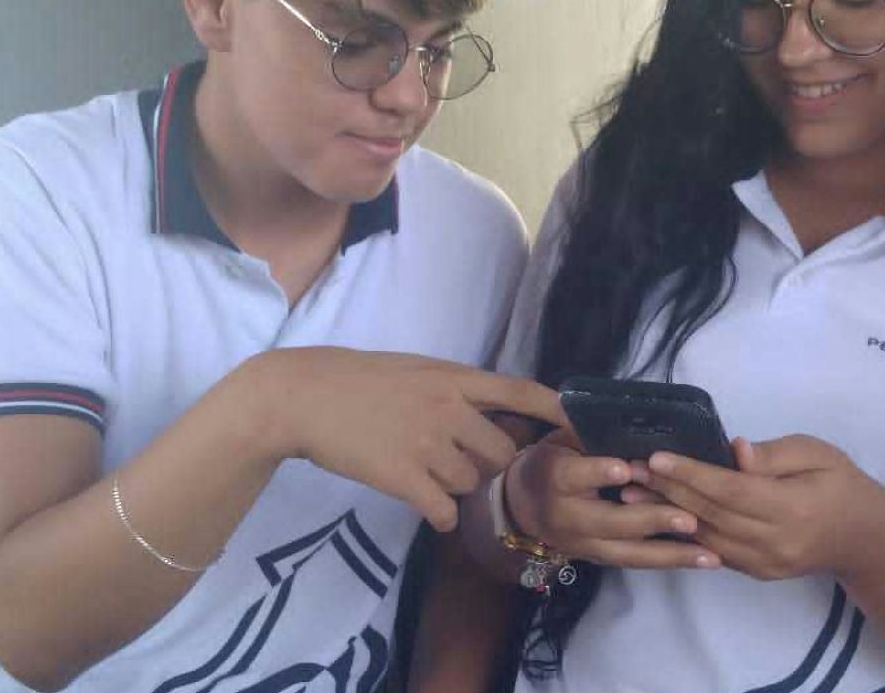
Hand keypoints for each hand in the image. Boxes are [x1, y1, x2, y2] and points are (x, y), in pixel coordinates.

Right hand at [258, 347, 566, 532]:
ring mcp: (427, 444)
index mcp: (454, 379)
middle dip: (488, 465)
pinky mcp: (403, 477)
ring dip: (455, 487)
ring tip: (424, 473)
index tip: (580, 423)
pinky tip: (424, 504)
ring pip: (470, 483)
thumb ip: (453, 389)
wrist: (304, 396)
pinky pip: (444, 511)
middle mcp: (449, 409)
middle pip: (502, 454)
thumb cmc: (358, 379)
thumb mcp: (416, 369)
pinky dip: (439, 514)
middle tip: (458, 462)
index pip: (520, 391)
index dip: (555, 409)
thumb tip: (488, 413)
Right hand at [505, 431, 718, 569]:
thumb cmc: (553, 459)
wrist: (523, 505)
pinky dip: (669, 562)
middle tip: (688, 518)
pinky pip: (635, 563)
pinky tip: (702, 560)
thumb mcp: (563, 438)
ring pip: (628, 553)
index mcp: (554, 477)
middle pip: (609, 522)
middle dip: (651, 520)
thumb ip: (592, 433)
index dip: (599, 473)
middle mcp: (566, 517)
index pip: (574, 476)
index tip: (625, 469)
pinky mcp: (599, 559)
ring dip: (671, 554)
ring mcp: (583, 544)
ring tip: (709, 556)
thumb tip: (633, 414)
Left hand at [640, 435, 884, 582]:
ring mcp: (764, 563)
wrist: (863, 538)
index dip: (691, 474)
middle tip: (629, 471)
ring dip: (666, 515)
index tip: (656, 458)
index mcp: (792, 508)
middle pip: (711, 515)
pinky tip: (657, 517)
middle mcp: (774, 541)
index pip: (731, 490)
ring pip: (706, 537)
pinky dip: (684, 534)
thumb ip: (775, 455)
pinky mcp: (756, 573)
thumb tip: (736, 451)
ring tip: (631, 493)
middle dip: (667, 492)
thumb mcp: (818, 453)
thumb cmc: (841, 484)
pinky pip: (714, 551)